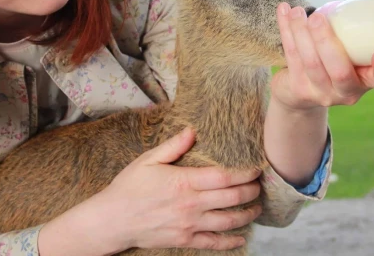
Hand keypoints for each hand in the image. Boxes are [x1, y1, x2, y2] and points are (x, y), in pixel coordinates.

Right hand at [57, 127, 261, 254]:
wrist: (112, 220)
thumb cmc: (129, 187)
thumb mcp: (148, 160)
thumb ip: (173, 146)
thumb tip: (192, 130)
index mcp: (184, 182)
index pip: (224, 177)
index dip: (245, 174)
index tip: (256, 170)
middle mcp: (191, 204)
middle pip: (232, 198)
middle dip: (251, 192)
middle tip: (260, 187)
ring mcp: (189, 225)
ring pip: (228, 221)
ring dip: (247, 214)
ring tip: (257, 208)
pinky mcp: (184, 241)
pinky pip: (213, 244)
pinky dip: (231, 242)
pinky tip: (242, 237)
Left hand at [271, 3, 373, 110]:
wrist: (301, 95)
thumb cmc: (332, 63)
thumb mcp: (349, 55)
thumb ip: (354, 35)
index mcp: (366, 81)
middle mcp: (346, 92)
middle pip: (339, 71)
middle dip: (326, 41)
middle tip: (317, 17)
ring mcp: (321, 93)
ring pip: (311, 63)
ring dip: (301, 32)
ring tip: (297, 11)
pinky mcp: (298, 89)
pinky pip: (291, 56)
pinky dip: (286, 30)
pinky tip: (284, 11)